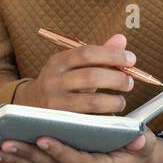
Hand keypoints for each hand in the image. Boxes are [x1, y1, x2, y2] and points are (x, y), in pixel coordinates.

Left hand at [0, 129, 162, 162]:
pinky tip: (2, 156)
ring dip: (17, 160)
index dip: (59, 150)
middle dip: (27, 154)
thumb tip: (138, 138)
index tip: (42, 138)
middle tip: (5, 143)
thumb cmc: (141, 153)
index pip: (76, 160)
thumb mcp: (146, 145)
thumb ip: (141, 142)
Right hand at [13, 32, 136, 114]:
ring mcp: (54, 102)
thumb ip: (98, 53)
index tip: (131, 59)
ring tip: (121, 101)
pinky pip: (88, 120)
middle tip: (129, 82)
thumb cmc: (61, 82)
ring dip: (114, 101)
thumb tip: (121, 40)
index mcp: (59, 61)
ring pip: (92, 102)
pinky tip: (111, 115)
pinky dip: (104, 118)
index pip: (87, 53)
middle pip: (91, 76)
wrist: (30, 104)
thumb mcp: (74, 64)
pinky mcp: (59, 122)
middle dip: (117, 79)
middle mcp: (53, 80)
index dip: (112, 55)